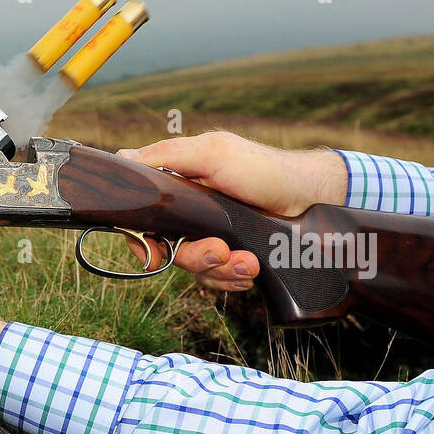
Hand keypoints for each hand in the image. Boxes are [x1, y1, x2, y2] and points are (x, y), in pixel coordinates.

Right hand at [117, 132, 347, 291]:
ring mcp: (212, 237)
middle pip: (169, 252)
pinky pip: (218, 280)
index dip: (141, 241)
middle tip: (221, 251)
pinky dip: (234, 278)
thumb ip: (167, 155)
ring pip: (196, 269)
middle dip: (196, 257)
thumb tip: (121, 158)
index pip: (143, 220)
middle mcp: (190, 215)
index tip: (153, 254)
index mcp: (178, 188)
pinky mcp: (233, 256)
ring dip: (222, 269)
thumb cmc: (264, 169)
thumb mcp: (213, 153)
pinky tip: (252, 268)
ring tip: (249, 261)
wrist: (312, 199)